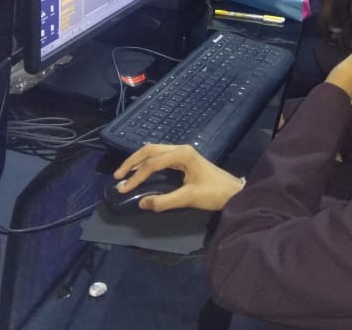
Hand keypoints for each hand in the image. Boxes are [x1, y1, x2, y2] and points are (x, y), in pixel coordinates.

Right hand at [112, 143, 244, 211]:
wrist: (234, 192)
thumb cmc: (213, 193)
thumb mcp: (188, 198)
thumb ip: (164, 202)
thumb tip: (141, 203)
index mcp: (182, 154)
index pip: (152, 163)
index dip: (136, 176)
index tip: (124, 189)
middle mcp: (181, 149)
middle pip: (150, 150)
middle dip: (132, 162)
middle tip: (117, 175)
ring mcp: (183, 152)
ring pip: (155, 151)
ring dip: (139, 160)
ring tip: (125, 173)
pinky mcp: (185, 158)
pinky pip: (161, 156)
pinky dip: (148, 162)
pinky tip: (141, 170)